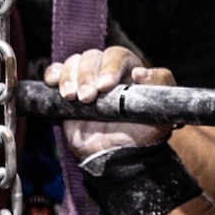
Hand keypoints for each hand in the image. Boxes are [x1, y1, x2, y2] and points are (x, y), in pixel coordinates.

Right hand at [50, 45, 176, 157]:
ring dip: (69, 77)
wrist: (118, 157)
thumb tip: (140, 72)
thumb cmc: (141, 135)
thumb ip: (161, 85)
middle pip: (92, 57)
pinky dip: (53, 73)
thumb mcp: (161, 110)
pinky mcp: (68, 91)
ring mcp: (86, 81)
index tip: (105, 86)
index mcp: (129, 72)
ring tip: (72, 98)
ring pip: (73, 62)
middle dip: (86, 76)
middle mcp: (106, 72)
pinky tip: (53, 83)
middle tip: (87, 98)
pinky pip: (56, 72)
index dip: (109, 67)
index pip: (117, 56)